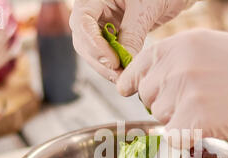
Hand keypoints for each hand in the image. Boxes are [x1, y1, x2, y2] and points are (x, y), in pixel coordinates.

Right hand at [70, 0, 195, 81]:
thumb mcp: (145, 9)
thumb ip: (132, 34)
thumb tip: (123, 63)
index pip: (82, 22)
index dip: (94, 45)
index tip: (112, 62)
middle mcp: (93, 9)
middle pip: (84, 40)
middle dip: (99, 61)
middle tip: (118, 76)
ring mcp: (101, 23)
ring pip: (93, 51)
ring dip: (106, 67)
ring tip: (123, 78)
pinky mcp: (111, 35)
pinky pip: (107, 53)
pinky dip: (114, 65)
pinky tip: (125, 72)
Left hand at [117, 30, 227, 144]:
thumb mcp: (209, 48)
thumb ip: (178, 62)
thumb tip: (155, 83)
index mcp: (178, 45)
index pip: (138, 67)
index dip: (133, 83)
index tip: (128, 91)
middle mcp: (176, 65)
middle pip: (149, 98)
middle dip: (167, 104)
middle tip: (197, 103)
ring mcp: (184, 91)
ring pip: (163, 119)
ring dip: (181, 121)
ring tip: (212, 110)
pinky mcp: (195, 118)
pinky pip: (175, 139)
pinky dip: (187, 140)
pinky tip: (209, 127)